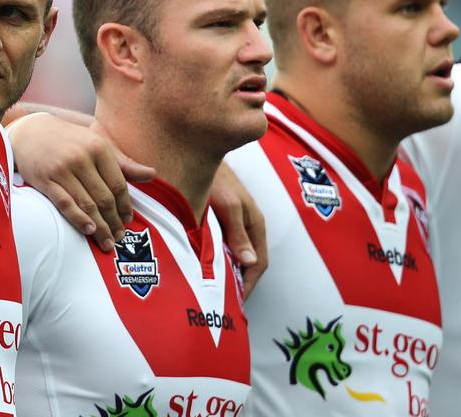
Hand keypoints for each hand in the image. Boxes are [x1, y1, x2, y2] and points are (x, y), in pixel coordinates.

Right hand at [11, 114, 155, 250]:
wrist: (32, 132)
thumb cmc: (70, 141)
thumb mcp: (98, 145)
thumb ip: (124, 164)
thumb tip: (152, 174)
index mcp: (98, 148)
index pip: (118, 184)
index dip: (125, 206)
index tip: (128, 220)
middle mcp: (81, 158)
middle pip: (104, 197)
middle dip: (114, 221)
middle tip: (119, 237)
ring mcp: (62, 169)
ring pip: (86, 204)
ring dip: (99, 226)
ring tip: (106, 241)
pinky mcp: (45, 180)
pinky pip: (65, 204)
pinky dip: (78, 219)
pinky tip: (88, 230)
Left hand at [210, 162, 266, 298]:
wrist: (201, 154)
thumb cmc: (217, 178)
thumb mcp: (228, 206)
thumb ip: (237, 233)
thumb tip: (249, 263)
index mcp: (255, 224)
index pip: (259, 264)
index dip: (249, 285)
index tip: (236, 303)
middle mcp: (249, 225)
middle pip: (250, 263)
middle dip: (240, 284)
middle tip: (225, 305)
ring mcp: (237, 222)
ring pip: (237, 255)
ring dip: (230, 273)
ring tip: (215, 292)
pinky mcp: (224, 219)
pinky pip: (226, 246)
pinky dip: (220, 260)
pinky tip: (206, 267)